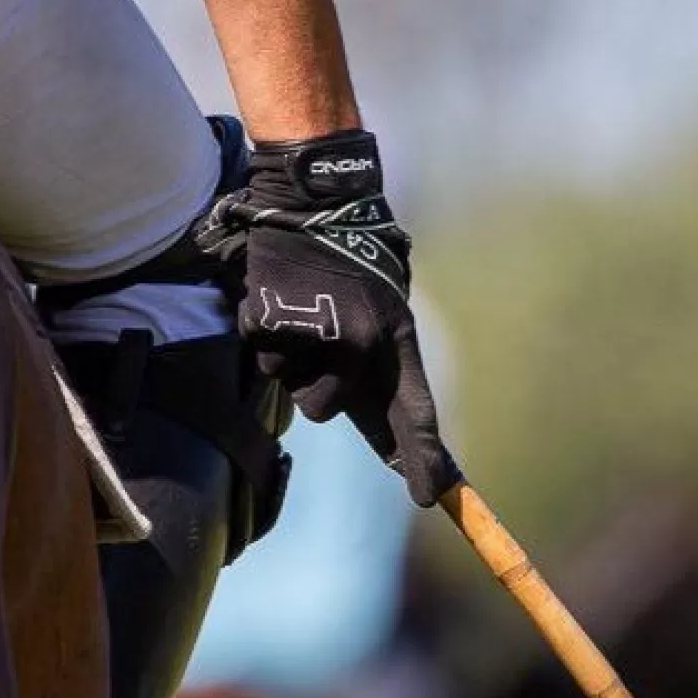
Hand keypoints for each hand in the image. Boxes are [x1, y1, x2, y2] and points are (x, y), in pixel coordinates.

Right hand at [196, 130, 459, 506]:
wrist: (311, 200)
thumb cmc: (352, 258)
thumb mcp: (381, 307)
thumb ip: (378, 364)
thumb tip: (392, 438)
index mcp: (396, 335)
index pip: (416, 409)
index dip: (426, 458)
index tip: (433, 497)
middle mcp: (362, 340)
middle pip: (327, 410)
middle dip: (315, 385)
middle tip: (318, 336)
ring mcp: (316, 331)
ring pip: (290, 382)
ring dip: (289, 356)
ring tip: (301, 306)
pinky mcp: (275, 321)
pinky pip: (264, 353)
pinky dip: (264, 331)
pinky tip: (279, 294)